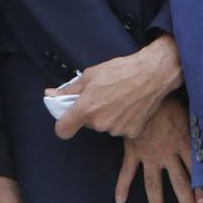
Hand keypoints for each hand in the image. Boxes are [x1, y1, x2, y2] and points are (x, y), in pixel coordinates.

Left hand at [53, 37, 182, 141]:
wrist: (153, 74)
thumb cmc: (121, 70)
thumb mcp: (91, 75)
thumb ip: (68, 89)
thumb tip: (50, 95)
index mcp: (86, 109)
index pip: (63, 130)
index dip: (63, 124)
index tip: (68, 118)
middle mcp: (99, 123)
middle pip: (87, 124)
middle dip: (90, 113)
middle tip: (102, 96)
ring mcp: (116, 130)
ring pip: (104, 126)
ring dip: (107, 116)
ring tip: (119, 98)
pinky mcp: (131, 132)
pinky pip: (120, 128)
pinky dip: (123, 119)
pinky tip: (130, 105)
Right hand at [115, 97, 202, 202]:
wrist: (143, 88)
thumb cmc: (170, 98)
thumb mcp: (191, 110)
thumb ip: (201, 126)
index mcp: (184, 143)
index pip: (195, 172)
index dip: (200, 190)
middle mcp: (167, 152)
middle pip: (179, 183)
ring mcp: (149, 154)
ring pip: (153, 183)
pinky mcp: (132, 150)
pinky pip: (126, 171)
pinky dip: (122, 186)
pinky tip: (120, 200)